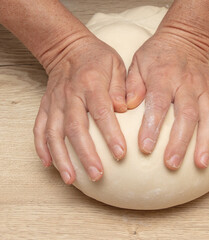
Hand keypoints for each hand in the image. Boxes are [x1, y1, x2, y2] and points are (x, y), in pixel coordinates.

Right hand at [33, 35, 126, 183]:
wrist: (67, 48)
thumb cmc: (97, 58)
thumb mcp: (116, 65)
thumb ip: (120, 87)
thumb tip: (123, 109)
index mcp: (91, 84)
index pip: (101, 112)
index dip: (111, 134)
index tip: (120, 154)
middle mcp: (71, 95)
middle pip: (76, 128)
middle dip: (86, 154)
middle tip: (97, 175)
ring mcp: (55, 102)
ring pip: (54, 133)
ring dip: (62, 158)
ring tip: (70, 179)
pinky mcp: (45, 106)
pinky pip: (39, 128)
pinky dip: (41, 147)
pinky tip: (48, 164)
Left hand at [126, 32, 208, 169]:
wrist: (184, 37)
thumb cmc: (156, 54)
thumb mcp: (137, 63)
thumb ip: (132, 86)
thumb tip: (126, 107)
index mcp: (163, 77)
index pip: (158, 104)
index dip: (152, 127)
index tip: (146, 148)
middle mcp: (187, 84)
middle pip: (187, 115)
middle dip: (180, 142)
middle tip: (172, 164)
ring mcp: (204, 87)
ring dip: (206, 141)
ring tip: (202, 164)